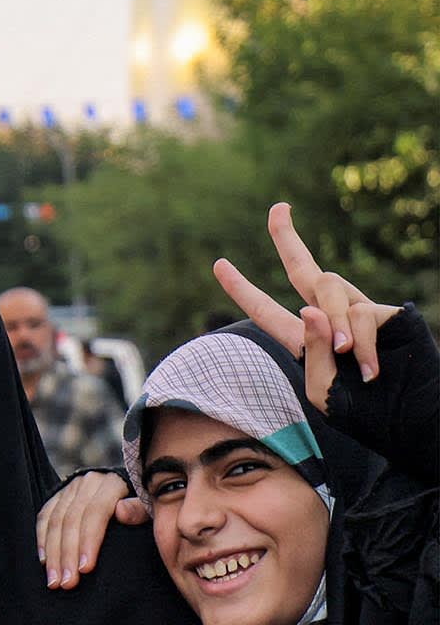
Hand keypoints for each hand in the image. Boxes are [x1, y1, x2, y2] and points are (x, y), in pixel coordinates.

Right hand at [36, 471, 148, 588]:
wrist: (134, 493)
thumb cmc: (148, 508)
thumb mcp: (151, 508)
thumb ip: (140, 509)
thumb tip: (121, 511)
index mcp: (112, 483)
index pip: (95, 512)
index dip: (88, 541)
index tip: (85, 568)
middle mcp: (89, 482)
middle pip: (71, 519)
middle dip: (67, 555)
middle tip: (67, 582)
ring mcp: (71, 487)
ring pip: (55, 521)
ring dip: (53, 554)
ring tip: (54, 581)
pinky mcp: (58, 495)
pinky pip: (44, 518)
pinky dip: (42, 541)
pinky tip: (44, 562)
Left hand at [214, 202, 402, 406]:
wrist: (405, 416)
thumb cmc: (360, 411)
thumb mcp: (322, 390)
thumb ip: (312, 352)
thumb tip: (309, 308)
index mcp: (305, 339)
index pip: (268, 310)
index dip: (242, 289)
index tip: (219, 264)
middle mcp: (330, 318)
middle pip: (305, 270)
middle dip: (288, 239)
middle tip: (277, 208)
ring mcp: (358, 311)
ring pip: (328, 289)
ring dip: (334, 323)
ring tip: (347, 356)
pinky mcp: (386, 312)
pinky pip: (360, 312)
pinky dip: (360, 342)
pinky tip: (371, 368)